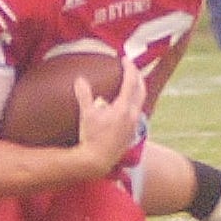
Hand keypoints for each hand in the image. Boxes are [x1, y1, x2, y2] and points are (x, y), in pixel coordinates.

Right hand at [75, 57, 145, 173]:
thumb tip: (80, 80)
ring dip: (137, 90)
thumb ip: (84, 95)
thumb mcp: (86, 114)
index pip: (131, 82)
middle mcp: (133, 115)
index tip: (125, 59)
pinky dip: (134, 103)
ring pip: (140, 102)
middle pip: (141, 90)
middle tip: (131, 68)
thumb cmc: (91, 138)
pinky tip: (126, 105)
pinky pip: (137, 112)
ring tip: (130, 84)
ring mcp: (134, 125)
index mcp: (124, 108)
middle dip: (137, 77)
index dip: (129, 68)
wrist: (97, 160)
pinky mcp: (131, 133)